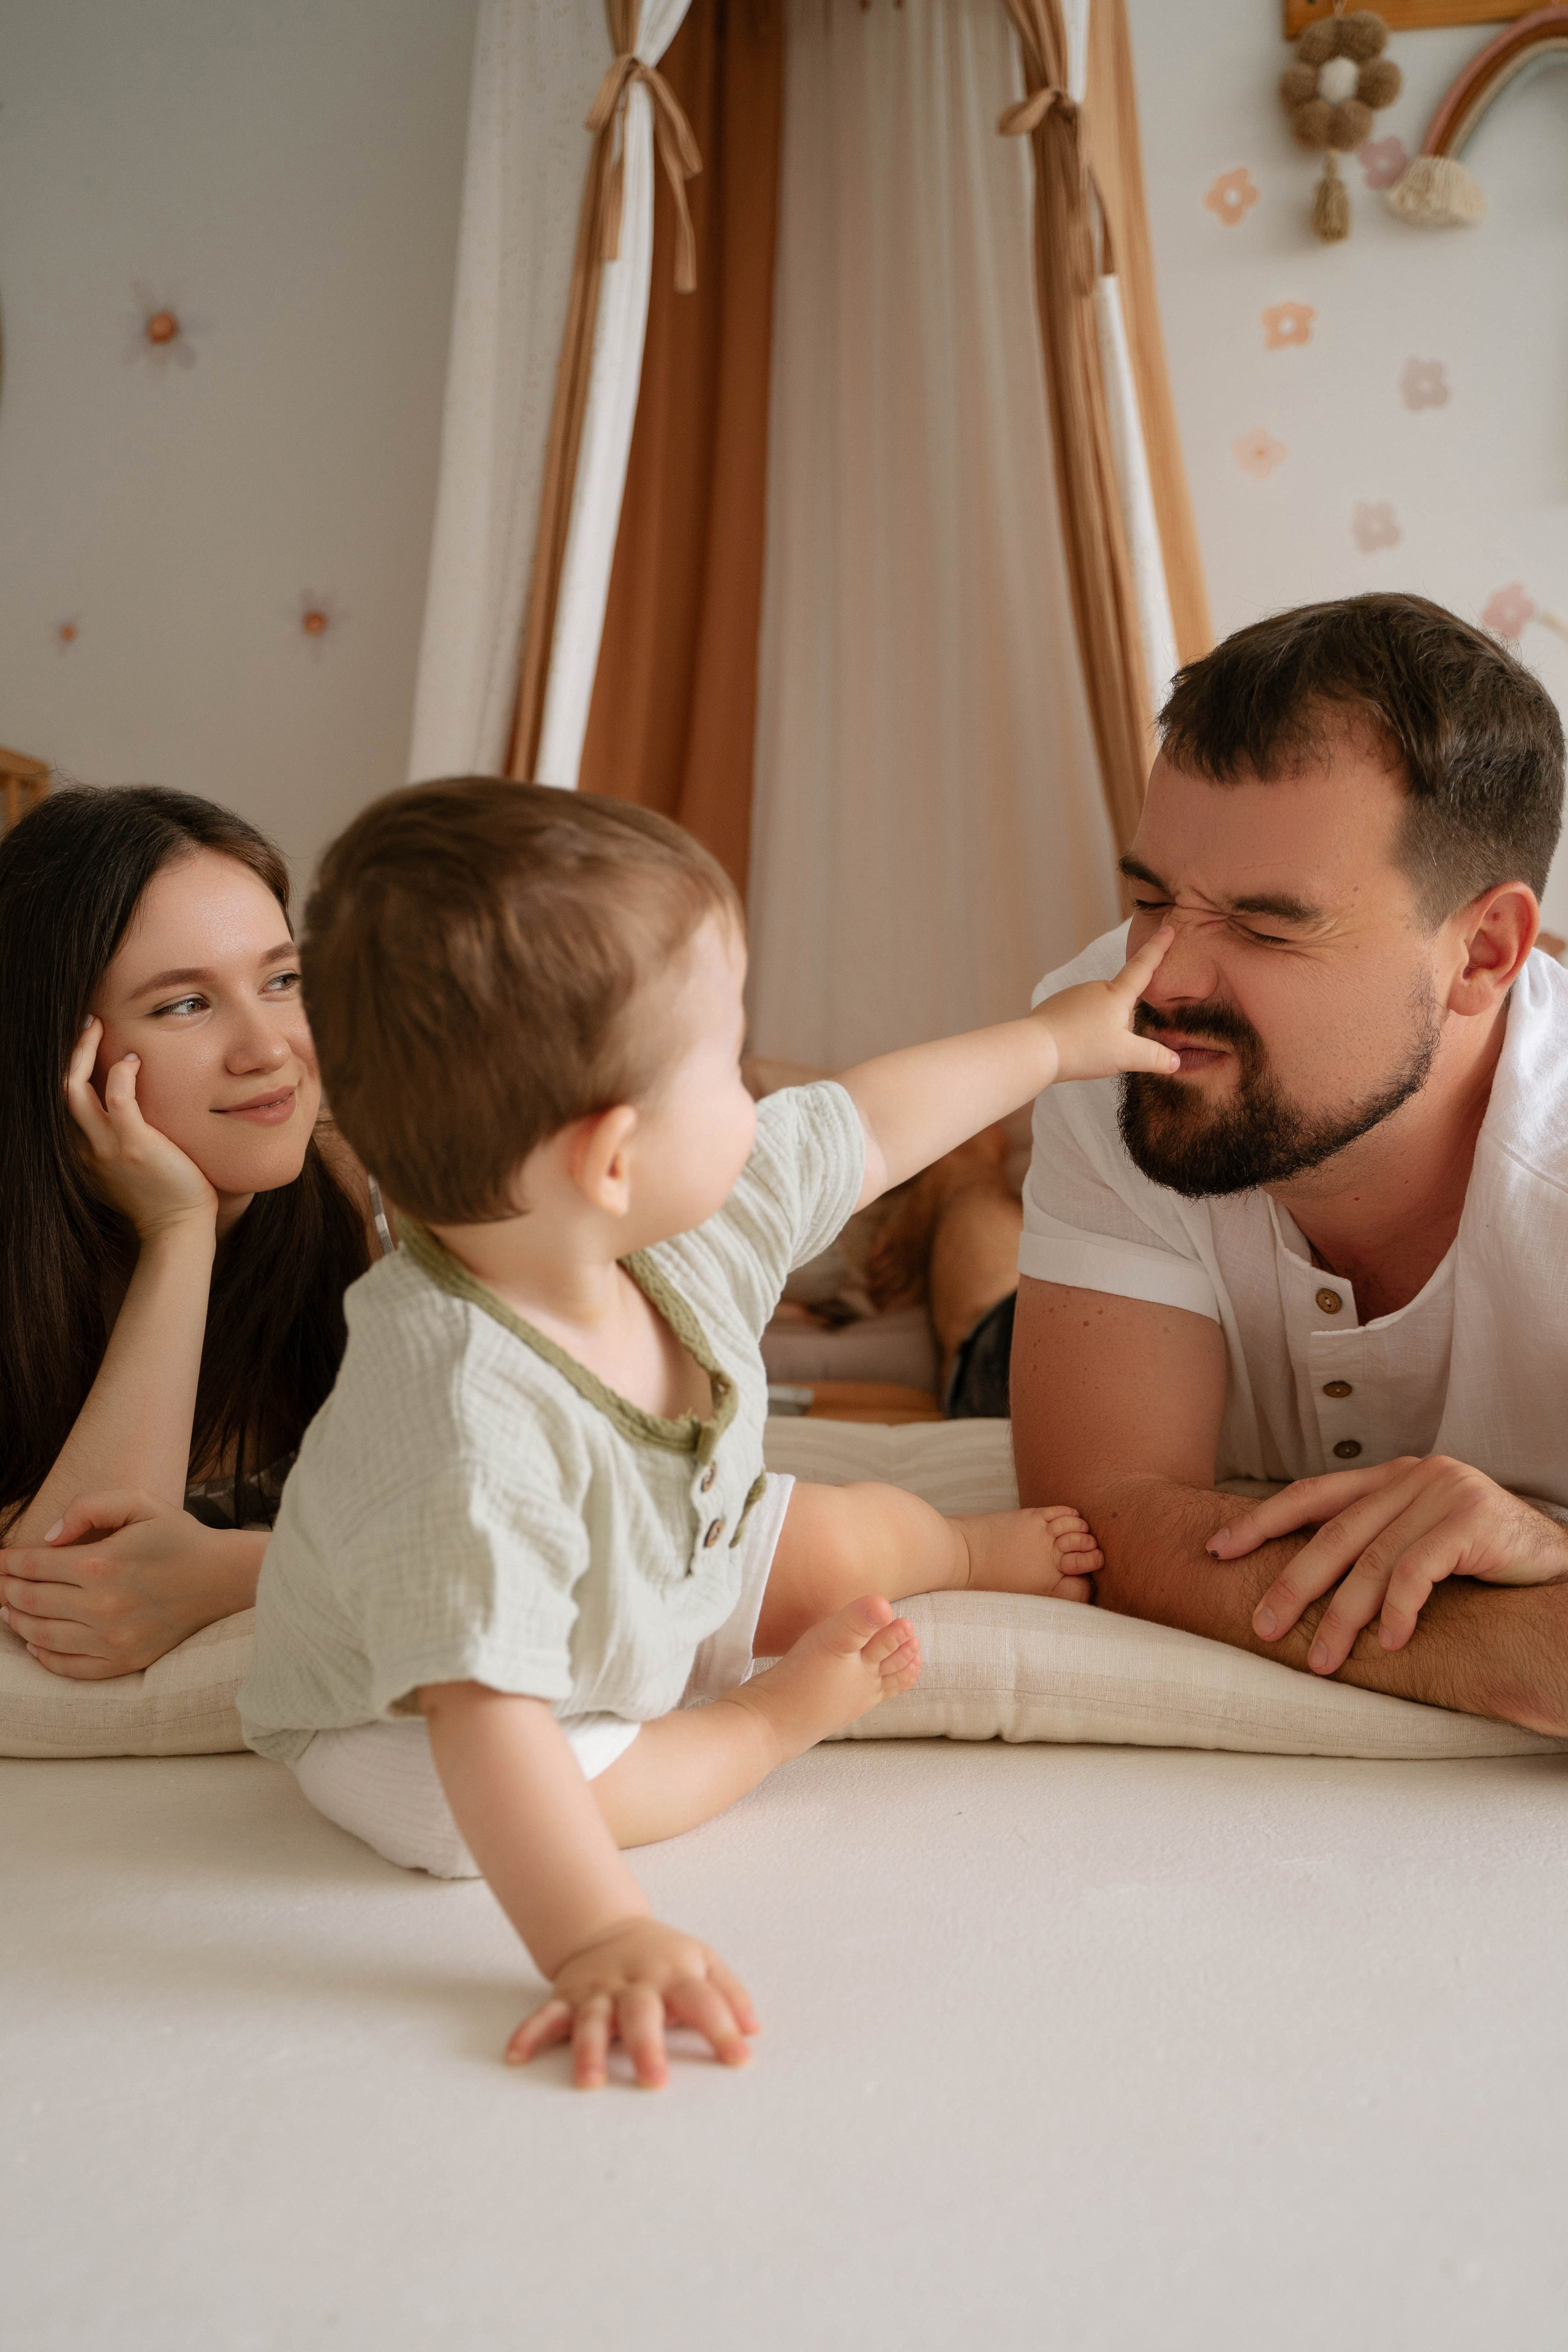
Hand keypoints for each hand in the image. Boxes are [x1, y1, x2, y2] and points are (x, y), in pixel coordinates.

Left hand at [0, 1491, 262, 1677]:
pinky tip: (33, 1643)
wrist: (223, 1578)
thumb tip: (50, 1537)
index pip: (33, 1565)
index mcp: (100, 1563)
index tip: (0, 1560)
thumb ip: (89, 1507)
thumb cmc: (179, 1537)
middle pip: (30, 1602)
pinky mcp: (124, 1662)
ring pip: (41, 1635)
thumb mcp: (139, 1502)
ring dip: (16, 1622)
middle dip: (6, 1591)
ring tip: (8, 1611)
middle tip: (0, 1585)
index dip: (8, 1562)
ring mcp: (112, 1639)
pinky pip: (69, 1667)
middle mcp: (101, 1606)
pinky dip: (43, 1656)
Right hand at [67, 1018, 216, 1239]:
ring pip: (74, 1089)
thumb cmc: (164, 1195)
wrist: (178, 1227)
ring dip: (83, 1052)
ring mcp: (105, 1147)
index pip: (65, 1102)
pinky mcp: (133, 1145)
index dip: (69, 1067)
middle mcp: (86, 1148)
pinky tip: (134, 1061)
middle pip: (60, 1090)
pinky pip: (116, 1099)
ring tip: (98, 1025)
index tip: (84, 1043)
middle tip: (88, 1023)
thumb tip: (133, 1108)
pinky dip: (120, 1075)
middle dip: (70, 1052)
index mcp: (83, 1152)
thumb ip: (122, 1138)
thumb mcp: (130, 1166)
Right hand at [508, 1916, 758, 2088]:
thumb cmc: (664, 1957)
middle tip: (656, 2082)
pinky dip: (529, 2034)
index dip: (722, 2027)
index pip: (702, 2000)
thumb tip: (754, 2030)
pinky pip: (545, 2016)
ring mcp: (597, 1989)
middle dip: (648, 2045)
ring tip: (589, 2082)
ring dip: (589, 2049)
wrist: (607, 1927)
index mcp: (673, 1973)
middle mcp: (634, 1982)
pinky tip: (516, 2056)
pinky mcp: (567, 1997)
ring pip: (591, 2019)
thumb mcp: (703, 1962)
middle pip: (641, 2012)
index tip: (740, 2058)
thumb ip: (729, 1994)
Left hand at [1033, 930, 1179, 1083]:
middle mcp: (1095, 988)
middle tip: (1112, 1048)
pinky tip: (1074, 1046)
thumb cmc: (1082, 1048)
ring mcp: (1074, 994)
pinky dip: (1082, 1030)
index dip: (1158, 949)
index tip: (1168, 930)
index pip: (1143, 967)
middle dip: (1123, 1023)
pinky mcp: (1057, 1005)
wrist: (1034, 1048)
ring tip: (1089, 1050)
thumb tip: (1175, 1061)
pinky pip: (1079, 1016)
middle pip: (1122, 1002)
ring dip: (1101, 1028)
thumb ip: (1153, 1057)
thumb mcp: (1125, 1055)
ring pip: (1101, 1011)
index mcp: (1116, 994)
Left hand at [1210, 1455, 1567, 1674]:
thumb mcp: (1420, 1540)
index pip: (1311, 1495)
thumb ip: (1373, 1546)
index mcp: (1389, 1478)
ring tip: (1324, 1660)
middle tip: (1262, 1626)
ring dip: (1344, 1616)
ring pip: (1373, 1560)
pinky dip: (1400, 1611)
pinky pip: (1419, 1572)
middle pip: (1334, 1533)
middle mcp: (1411, 1477)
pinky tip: (1392, 1644)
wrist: (1553, 1558)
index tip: (1217, 1550)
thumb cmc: (1482, 1557)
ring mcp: (1442, 1493)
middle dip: (1291, 1583)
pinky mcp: (1471, 1520)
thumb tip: (1301, 1583)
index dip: (1261, 1521)